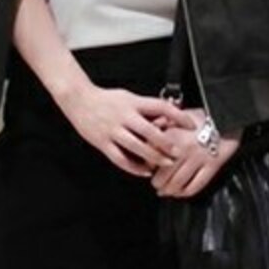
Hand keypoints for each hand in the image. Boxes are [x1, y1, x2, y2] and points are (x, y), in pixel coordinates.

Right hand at [58, 82, 194, 176]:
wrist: (78, 99)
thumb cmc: (106, 98)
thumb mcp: (128, 97)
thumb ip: (145, 108)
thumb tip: (167, 117)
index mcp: (133, 103)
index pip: (161, 107)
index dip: (178, 116)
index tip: (190, 125)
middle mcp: (124, 116)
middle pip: (150, 131)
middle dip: (166, 143)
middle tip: (178, 152)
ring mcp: (112, 130)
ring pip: (136, 147)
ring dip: (153, 157)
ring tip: (165, 163)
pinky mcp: (102, 142)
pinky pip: (120, 158)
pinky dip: (133, 167)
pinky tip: (144, 171)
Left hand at [150, 108, 242, 197]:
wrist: (226, 117)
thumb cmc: (201, 117)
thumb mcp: (177, 117)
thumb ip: (160, 126)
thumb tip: (148, 140)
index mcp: (172, 135)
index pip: (152, 158)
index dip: (148, 168)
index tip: (149, 170)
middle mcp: (183, 148)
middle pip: (163, 176)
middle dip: (157, 184)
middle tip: (157, 184)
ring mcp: (198, 158)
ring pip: (178, 184)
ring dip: (169, 191)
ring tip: (166, 191)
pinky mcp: (212, 165)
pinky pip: (195, 185)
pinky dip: (185, 193)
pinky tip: (181, 192)